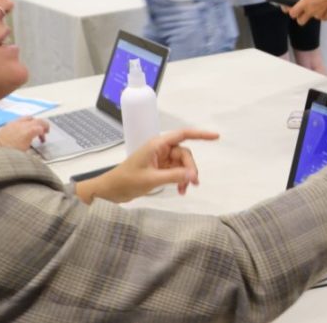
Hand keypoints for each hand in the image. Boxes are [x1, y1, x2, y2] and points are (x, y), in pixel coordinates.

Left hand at [0, 117, 49, 150]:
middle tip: (43, 132)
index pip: (42, 127)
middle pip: (37, 120)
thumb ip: (33, 144)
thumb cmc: (11, 154)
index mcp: (30, 131)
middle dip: (42, 125)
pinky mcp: (8, 125)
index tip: (44, 137)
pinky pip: (19, 120)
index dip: (45, 131)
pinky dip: (24, 124)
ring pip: (28, 118)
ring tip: (32, 130)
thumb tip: (36, 145)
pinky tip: (21, 131)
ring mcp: (15, 123)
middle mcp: (23, 125)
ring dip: (33, 123)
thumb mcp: (26, 152)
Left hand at [80, 129, 218, 202]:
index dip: (200, 135)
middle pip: (184, 154)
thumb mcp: (151, 179)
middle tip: (193, 183)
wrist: (111, 191)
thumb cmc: (127, 180)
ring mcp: (161, 159)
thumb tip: (193, 175)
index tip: (216, 137)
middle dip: (190, 168)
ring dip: (185, 176)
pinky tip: (180, 191)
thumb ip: (173, 176)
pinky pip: (176, 172)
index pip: (183, 135)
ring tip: (184, 190)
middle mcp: (161, 149)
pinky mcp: (159, 169)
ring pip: (182, 164)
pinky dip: (180, 180)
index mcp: (157, 145)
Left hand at [288, 0, 326, 24]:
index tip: (293, 9)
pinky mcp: (326, 18)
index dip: (292, 12)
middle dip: (300, 18)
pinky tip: (325, 6)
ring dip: (313, 14)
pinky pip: (321, 17)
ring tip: (319, 5)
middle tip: (303, 12)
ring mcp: (319, 15)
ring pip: (312, 18)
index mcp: (305, 3)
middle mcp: (311, 11)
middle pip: (300, 21)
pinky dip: (322, 14)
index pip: (292, 14)